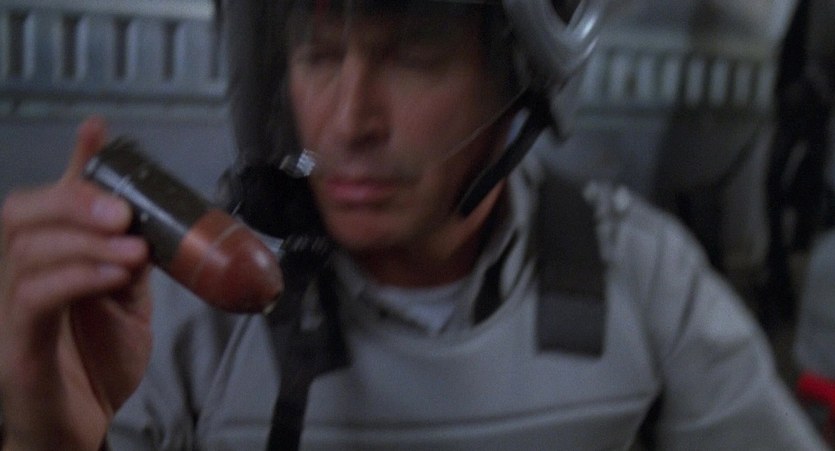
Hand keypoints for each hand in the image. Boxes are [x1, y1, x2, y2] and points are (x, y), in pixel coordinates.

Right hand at [0, 118, 151, 449]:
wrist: (81, 425)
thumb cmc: (99, 360)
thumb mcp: (126, 296)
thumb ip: (130, 253)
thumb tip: (147, 210)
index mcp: (48, 259)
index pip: (47, 201)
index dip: (73, 164)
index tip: (100, 132)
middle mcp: (17, 276)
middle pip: (21, 214)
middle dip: (74, 201)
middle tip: (122, 210)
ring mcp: (9, 310)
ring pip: (27, 251)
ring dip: (86, 241)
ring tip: (133, 248)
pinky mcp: (16, 346)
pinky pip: (36, 298)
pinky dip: (77, 277)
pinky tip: (113, 275)